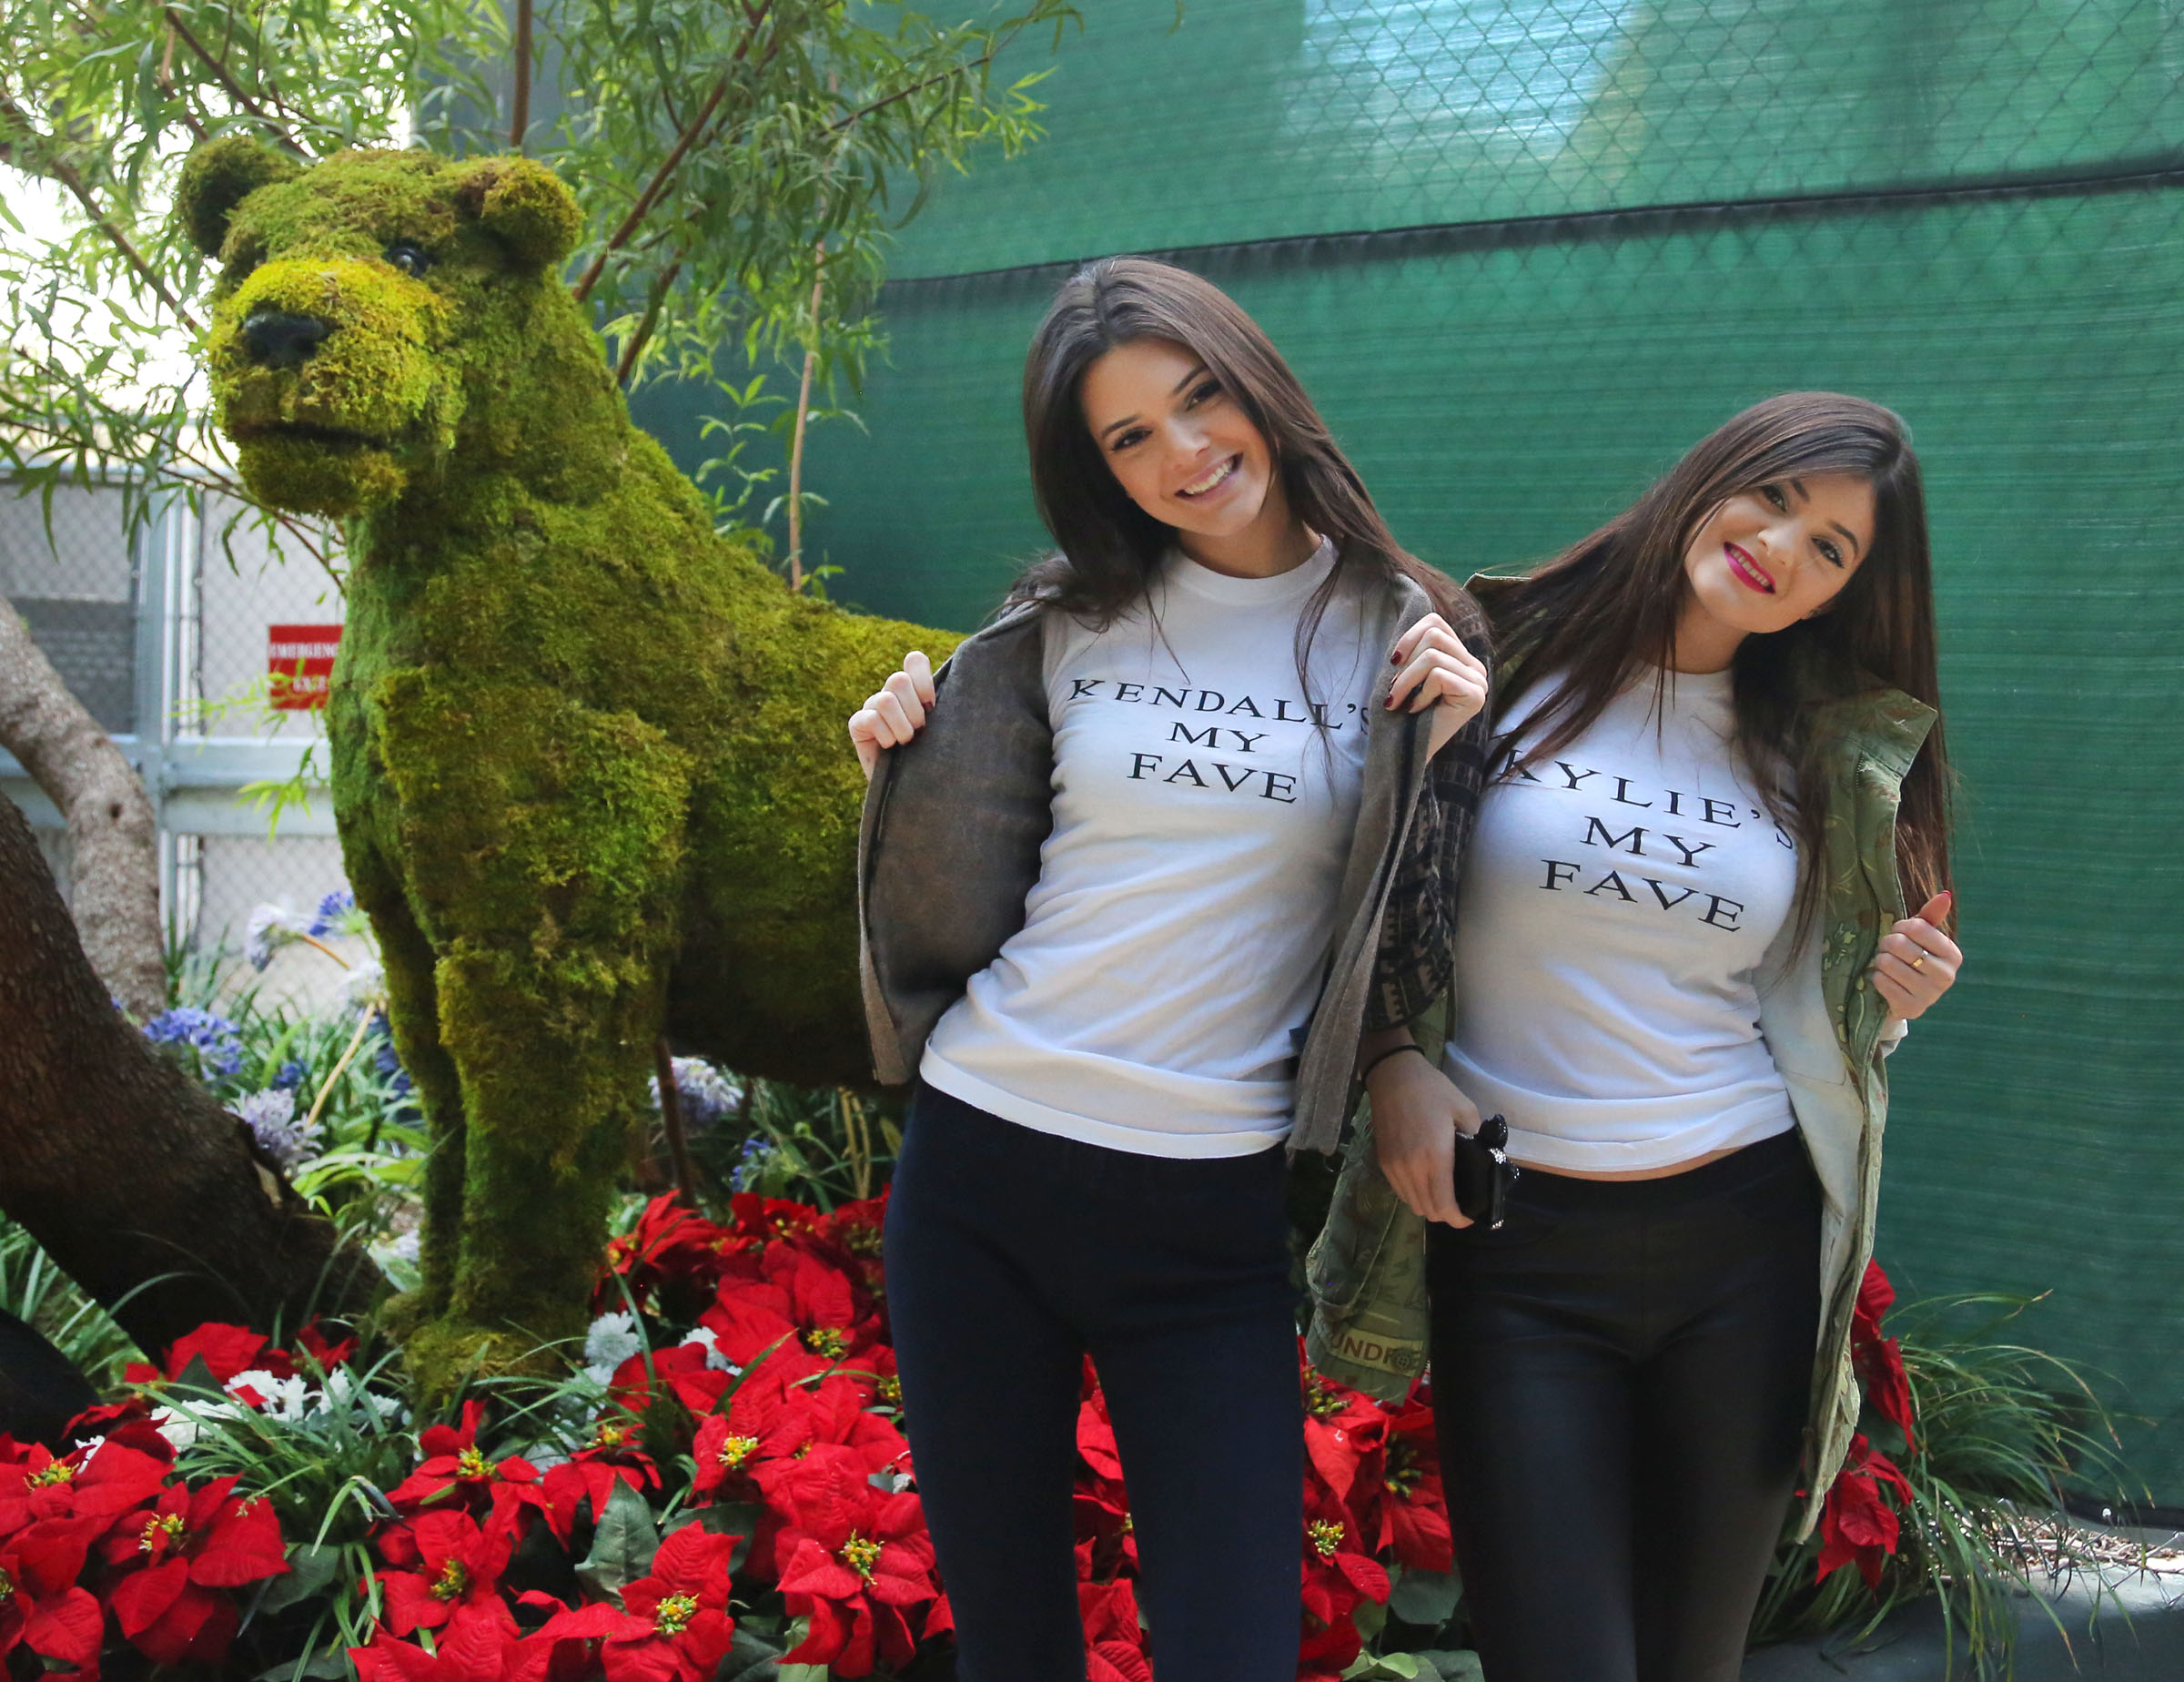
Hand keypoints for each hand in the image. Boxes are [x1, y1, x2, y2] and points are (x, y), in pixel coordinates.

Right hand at [847, 651, 936, 779]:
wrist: (913, 789)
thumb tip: (962, 685)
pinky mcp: (857, 724)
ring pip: (885, 699)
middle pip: (899, 680)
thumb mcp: (943, 729)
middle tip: (920, 731)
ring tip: (906, 742)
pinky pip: (870, 718)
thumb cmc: (932, 758)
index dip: (923, 680)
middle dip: (914, 710)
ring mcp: (872, 706)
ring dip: (901, 725)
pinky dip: (885, 735)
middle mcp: (891, 693)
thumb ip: (947, 706)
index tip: (932, 706)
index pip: (914, 661)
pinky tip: (889, 747)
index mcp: (913, 689)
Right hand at [1365, 1039, 1482, 1228]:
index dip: (1459, 1219)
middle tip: (1461, 1204)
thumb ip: (1477, 1139)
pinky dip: (1414, 1195)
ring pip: (1412, 1203)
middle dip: (1446, 1215)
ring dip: (1429, 1205)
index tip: (1470, 1215)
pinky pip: (1400, 1191)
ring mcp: (1394, 1167)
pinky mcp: (1383, 1162)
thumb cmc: (1432, 1090)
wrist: (1393, 1075)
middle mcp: (1411, 1169)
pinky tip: (1426, 1182)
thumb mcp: (1465, 1109)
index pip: (1444, 1206)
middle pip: (1428, 1210)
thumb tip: (1484, 1161)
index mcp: (1435, 1158)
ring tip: (1444, 1194)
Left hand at [1386, 613, 1488, 759]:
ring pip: (1432, 655)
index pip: (1436, 623)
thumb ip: (1416, 649)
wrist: (1407, 752)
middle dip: (1405, 663)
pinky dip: (1419, 694)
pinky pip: (1438, 676)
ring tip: (1397, 701)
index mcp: (1461, 658)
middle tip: (1393, 689)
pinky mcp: (1476, 695)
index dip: (1409, 636)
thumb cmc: (1402, 715)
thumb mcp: (1407, 674)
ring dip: (1406, 680)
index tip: (1393, 661)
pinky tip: (1417, 710)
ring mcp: (1479, 681)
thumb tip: (1409, 618)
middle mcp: (1475, 668)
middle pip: (1435, 635)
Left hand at [1871, 891, 1960, 1021]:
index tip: (1899, 932)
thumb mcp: (1921, 937)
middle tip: (1888, 949)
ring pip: (1888, 963)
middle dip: (1887, 943)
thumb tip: (1945, 895)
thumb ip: (1930, 916)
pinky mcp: (1911, 1008)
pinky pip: (1882, 981)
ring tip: (1886, 965)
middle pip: (1900, 945)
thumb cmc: (1912, 959)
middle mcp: (1946, 976)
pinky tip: (1885, 981)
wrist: (1904, 997)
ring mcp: (1930, 995)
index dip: (1900, 927)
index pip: (1917, 928)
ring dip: (1880, 961)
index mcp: (1953, 955)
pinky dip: (1877, 978)